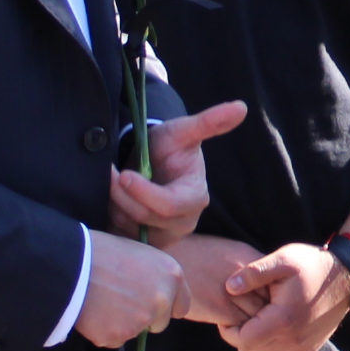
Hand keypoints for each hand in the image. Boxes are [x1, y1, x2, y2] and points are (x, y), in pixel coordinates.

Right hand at [75, 231, 195, 348]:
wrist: (72, 263)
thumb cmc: (103, 252)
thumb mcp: (140, 254)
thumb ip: (155, 277)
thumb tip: (157, 296)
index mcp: (172, 276)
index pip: (181, 307)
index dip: (165, 308)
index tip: (151, 306)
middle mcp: (162, 300)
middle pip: (159, 324)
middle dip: (144, 318)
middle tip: (120, 301)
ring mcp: (141, 320)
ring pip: (134, 331)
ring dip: (121, 323)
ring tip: (102, 300)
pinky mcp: (119, 336)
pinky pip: (113, 339)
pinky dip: (104, 330)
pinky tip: (93, 311)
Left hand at [112, 98, 247, 248]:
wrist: (152, 163)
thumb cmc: (168, 147)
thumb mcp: (184, 131)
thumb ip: (209, 122)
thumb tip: (241, 106)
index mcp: (195, 197)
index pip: (169, 206)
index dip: (144, 192)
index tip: (124, 173)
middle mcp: (183, 222)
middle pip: (146, 217)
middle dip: (122, 195)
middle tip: (108, 174)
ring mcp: (165, 236)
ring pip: (131, 228)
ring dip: (115, 204)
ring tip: (112, 183)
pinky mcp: (145, 244)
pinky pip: (123, 238)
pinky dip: (113, 217)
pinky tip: (113, 199)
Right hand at [165, 232, 267, 332]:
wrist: (170, 256)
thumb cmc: (196, 254)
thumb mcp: (227, 251)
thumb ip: (247, 268)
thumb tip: (260, 284)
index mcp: (249, 259)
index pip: (277, 284)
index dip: (277, 297)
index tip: (273, 305)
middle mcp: (246, 276)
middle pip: (272, 302)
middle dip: (272, 313)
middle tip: (268, 323)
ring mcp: (234, 293)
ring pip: (259, 318)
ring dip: (258, 326)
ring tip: (253, 330)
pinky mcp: (219, 308)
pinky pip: (242, 327)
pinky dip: (243, 332)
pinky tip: (234, 330)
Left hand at [219, 240, 349, 350]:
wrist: (346, 276)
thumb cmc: (311, 265)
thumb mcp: (282, 260)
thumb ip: (253, 273)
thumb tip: (229, 287)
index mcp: (282, 320)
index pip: (242, 341)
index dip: (228, 330)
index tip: (229, 313)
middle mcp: (293, 340)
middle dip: (239, 336)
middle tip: (241, 315)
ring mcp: (303, 347)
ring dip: (254, 344)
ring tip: (256, 321)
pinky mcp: (310, 348)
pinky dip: (270, 348)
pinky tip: (271, 328)